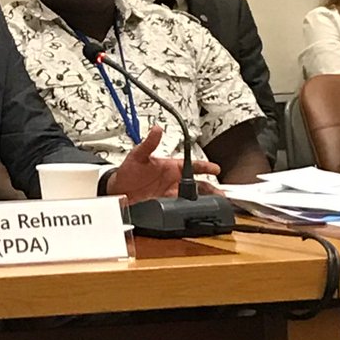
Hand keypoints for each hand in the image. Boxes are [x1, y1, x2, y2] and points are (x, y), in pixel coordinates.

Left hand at [103, 126, 220, 203]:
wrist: (117, 190)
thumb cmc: (127, 171)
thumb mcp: (138, 155)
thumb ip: (149, 143)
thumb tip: (156, 129)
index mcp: (170, 165)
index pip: (191, 164)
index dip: (205, 166)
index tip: (216, 169)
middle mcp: (172, 179)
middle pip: (196, 183)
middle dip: (210, 188)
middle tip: (222, 194)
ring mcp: (170, 191)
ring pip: (191, 196)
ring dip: (203, 200)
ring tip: (215, 205)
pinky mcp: (165, 202)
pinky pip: (180, 205)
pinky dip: (189, 208)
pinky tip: (195, 211)